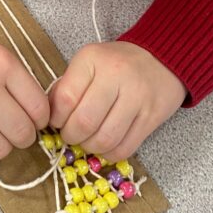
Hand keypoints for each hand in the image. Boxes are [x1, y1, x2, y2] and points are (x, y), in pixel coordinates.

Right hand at [0, 30, 50, 159]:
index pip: (39, 108)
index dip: (40, 119)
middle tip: (15, 129)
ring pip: (1, 150)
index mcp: (2, 65)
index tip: (34, 119)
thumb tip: (41, 119)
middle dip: (23, 136)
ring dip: (1, 144)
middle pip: (22, 133)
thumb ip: (20, 83)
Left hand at [49, 41, 185, 160]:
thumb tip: (50, 116)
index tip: (57, 121)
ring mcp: (136, 97)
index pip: (65, 98)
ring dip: (90, 147)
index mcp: (92, 59)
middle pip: (84, 122)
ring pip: (105, 139)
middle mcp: (115, 75)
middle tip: (71, 135)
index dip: (56, 118)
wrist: (162, 60)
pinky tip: (106, 146)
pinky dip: (110, 154)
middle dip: (71, 136)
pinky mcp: (152, 117)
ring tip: (87, 141)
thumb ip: (68, 86)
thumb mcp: (88, 63)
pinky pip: (125, 148)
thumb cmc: (117, 64)